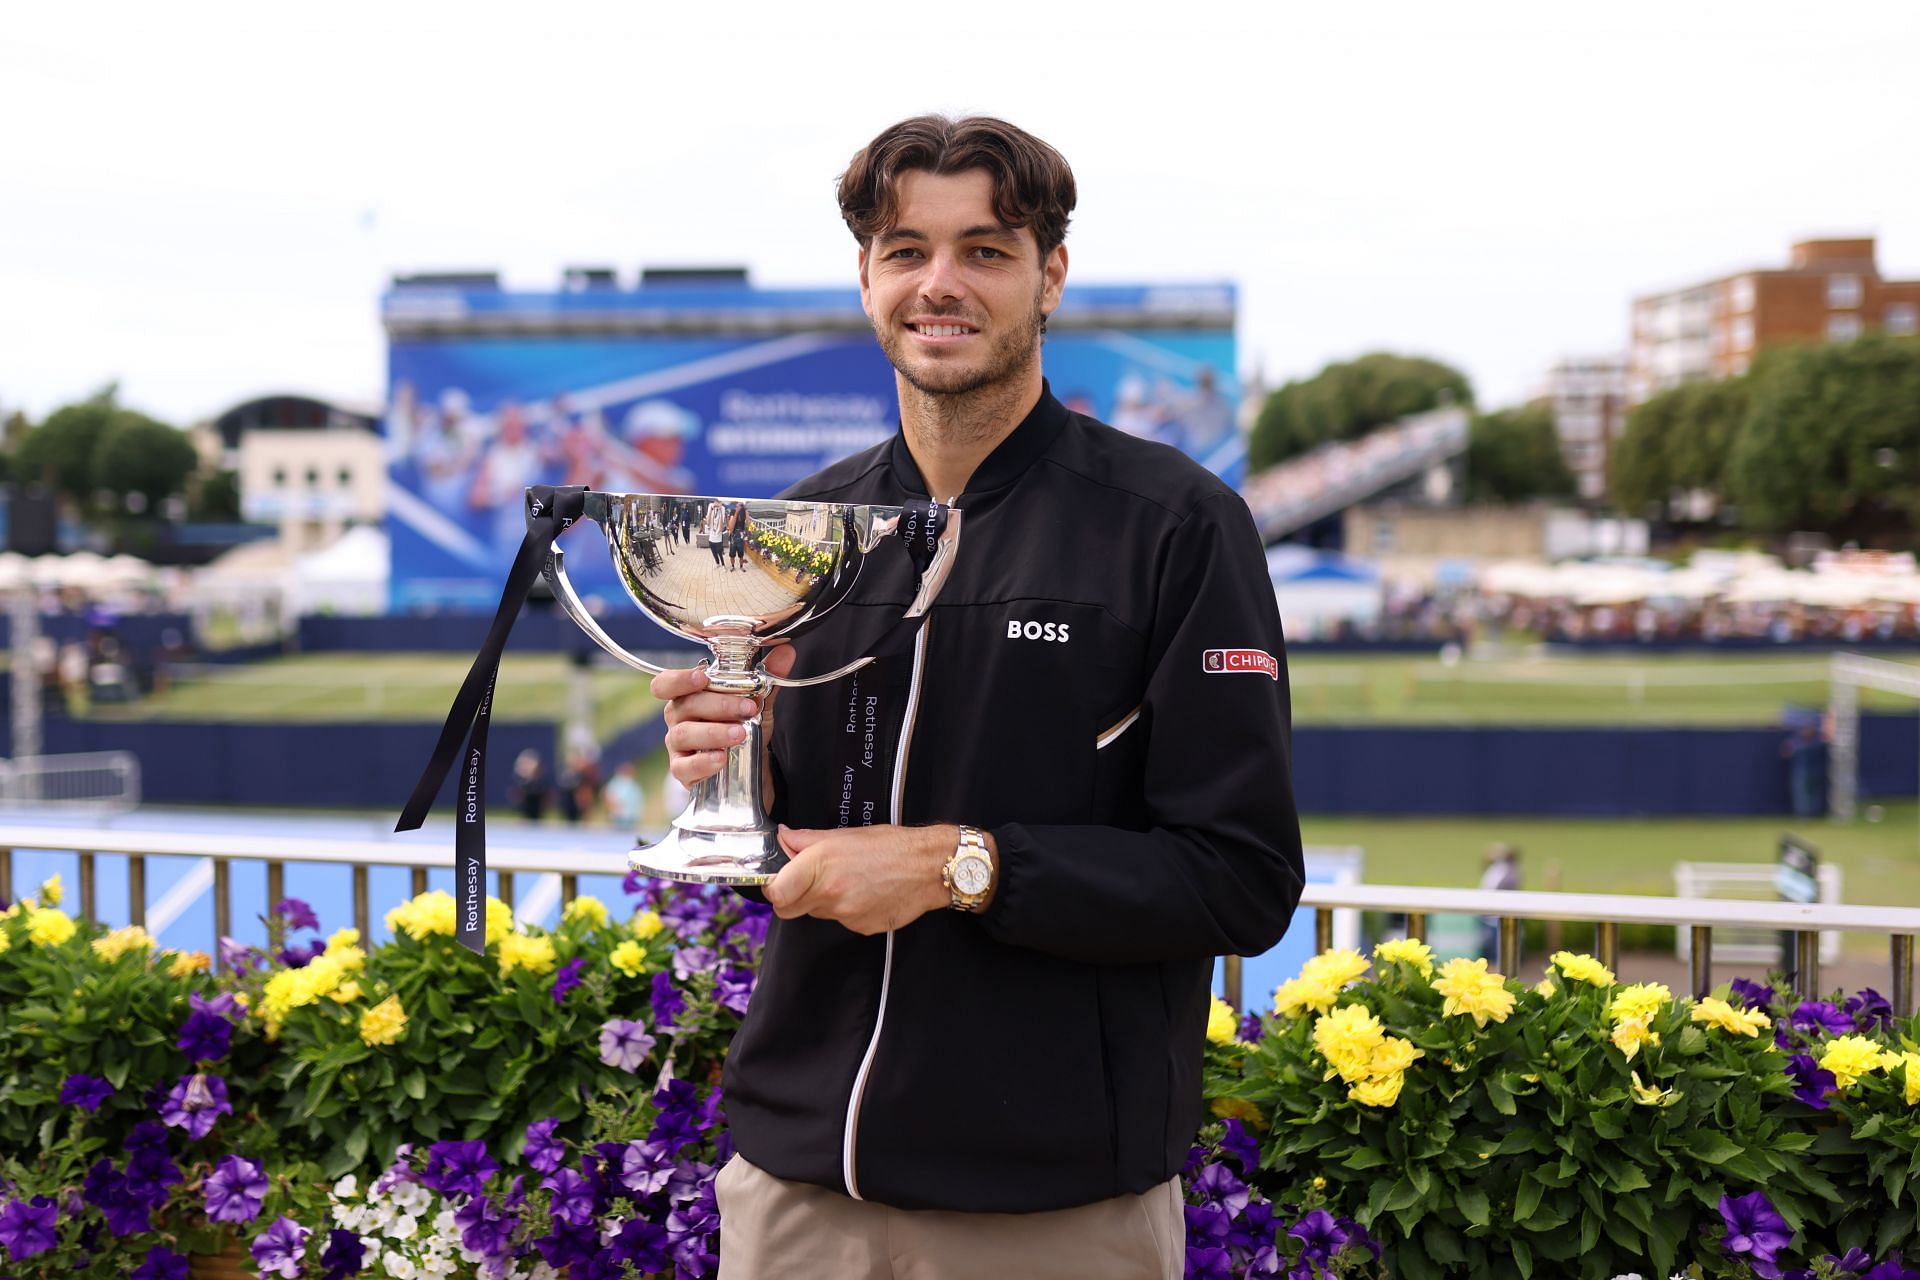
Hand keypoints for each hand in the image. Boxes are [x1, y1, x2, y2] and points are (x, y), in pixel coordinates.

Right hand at [652, 645, 796, 787]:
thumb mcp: (757, 701)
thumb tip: (786, 651)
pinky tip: (721, 759)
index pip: (666, 683)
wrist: (750, 765)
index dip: (680, 679)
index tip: (703, 678)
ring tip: (741, 734)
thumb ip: (767, 678)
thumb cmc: (741, 725)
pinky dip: (702, 762)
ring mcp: (678, 746)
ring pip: (684, 735)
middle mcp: (677, 718)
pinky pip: (685, 767)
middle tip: (748, 708)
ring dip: (714, 732)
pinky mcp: (683, 771)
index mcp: (688, 695)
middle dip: (718, 705)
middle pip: (685, 706)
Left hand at [765, 823, 963, 934]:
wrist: (929, 868)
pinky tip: (864, 892)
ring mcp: (845, 914)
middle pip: (789, 910)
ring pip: (816, 914)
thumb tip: (783, 838)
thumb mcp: (844, 834)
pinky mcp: (860, 927)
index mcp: (821, 864)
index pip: (776, 893)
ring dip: (822, 900)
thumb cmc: (891, 846)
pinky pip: (841, 921)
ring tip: (847, 880)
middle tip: (806, 881)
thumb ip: (807, 840)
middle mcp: (830, 893)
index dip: (773, 887)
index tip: (778, 880)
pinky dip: (846, 909)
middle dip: (791, 897)